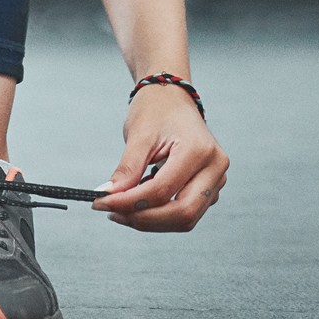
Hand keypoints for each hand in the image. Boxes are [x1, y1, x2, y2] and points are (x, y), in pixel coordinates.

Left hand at [92, 83, 227, 230]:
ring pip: (186, 218)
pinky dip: (159, 214)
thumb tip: (109, 196)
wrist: (172, 98)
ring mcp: (215, 180)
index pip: (163, 190)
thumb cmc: (157, 110)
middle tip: (112, 213)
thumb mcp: (139, 135)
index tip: (102, 202)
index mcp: (200, 151)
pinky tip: (137, 204)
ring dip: (151, 220)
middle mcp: (215, 168)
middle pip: (182, 213)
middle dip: (144, 219)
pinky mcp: (209, 188)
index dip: (130, 202)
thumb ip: (126, 169)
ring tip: (120, 210)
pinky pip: (186, 211)